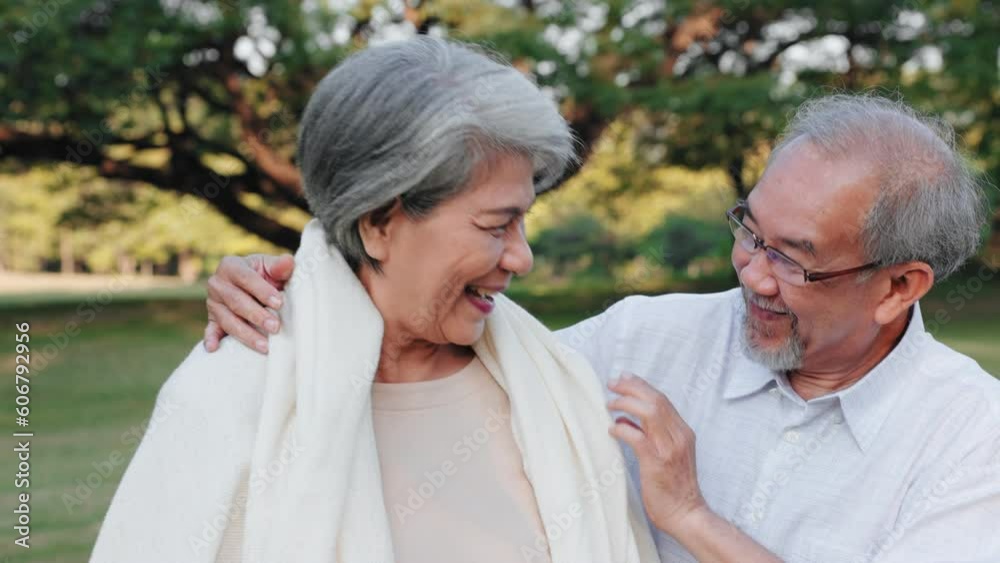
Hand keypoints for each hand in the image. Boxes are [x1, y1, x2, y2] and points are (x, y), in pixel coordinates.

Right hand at [204, 253, 294, 353]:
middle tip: (275, 327)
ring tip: (264, 346)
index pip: (246, 278)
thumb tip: (288, 261)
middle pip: (237, 302)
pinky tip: (213, 348)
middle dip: (257, 316)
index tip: (279, 303)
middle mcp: (217, 283)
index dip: (263, 291)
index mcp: (230, 266)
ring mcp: (212, 303)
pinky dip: (211, 338)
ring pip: (228, 320)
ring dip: (246, 334)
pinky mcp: (212, 319)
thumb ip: (279, 265)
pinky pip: (211, 329)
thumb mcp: (270, 267)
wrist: (251, 284)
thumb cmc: (263, 274)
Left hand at [608, 372, 706, 536]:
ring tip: (610, 403)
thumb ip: (650, 435)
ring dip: (626, 403)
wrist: (687, 514)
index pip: (662, 399)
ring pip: (649, 412)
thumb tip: (625, 420)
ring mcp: (669, 449)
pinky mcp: (656, 463)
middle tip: (612, 383)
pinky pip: (637, 438)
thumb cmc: (674, 487)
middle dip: (632, 387)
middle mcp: (679, 436)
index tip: (624, 378)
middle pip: (655, 400)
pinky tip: (611, 430)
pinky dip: (622, 429)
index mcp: (683, 432)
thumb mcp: (667, 454)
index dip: (641, 386)